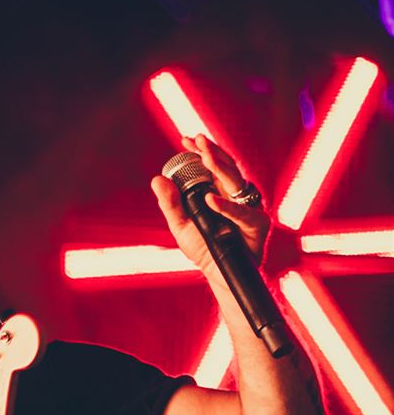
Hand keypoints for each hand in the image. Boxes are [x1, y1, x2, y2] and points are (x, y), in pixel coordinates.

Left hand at [151, 133, 270, 269]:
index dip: (200, 151)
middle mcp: (236, 195)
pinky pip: (241, 213)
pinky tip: (210, 199)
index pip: (212, 165)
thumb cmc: (204, 249)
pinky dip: (225, 207)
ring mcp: (249, 207)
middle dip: (212, 151)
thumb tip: (157, 179)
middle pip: (226, 167)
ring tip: (205, 156)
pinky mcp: (258, 224)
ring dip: (220, 167)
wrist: (220, 275)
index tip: (185, 139)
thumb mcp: (181, 226)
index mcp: (220, 191)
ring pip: (236, 181)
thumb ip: (170, 204)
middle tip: (198, 139)